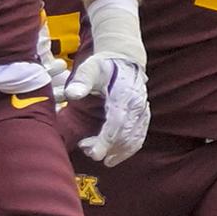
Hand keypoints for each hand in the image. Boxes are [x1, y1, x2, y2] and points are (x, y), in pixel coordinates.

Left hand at [69, 0, 148, 165]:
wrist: (126, 59)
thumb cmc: (104, 65)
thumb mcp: (90, 67)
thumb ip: (81, 80)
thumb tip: (72, 94)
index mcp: (125, 95)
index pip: (116, 123)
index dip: (105, 141)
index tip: (93, 153)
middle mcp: (137, 105)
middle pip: (124, 135)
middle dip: (107, 148)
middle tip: (87, 150)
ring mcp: (143, 111)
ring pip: (134, 139)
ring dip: (118, 152)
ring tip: (99, 156)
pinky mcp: (144, 116)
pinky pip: (139, 137)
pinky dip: (128, 149)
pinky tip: (114, 156)